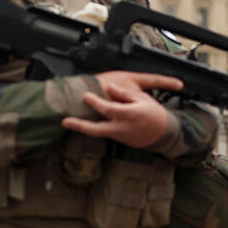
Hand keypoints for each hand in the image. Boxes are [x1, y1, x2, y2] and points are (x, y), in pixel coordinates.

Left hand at [61, 71, 182, 148]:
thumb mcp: (142, 99)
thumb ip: (124, 94)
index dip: (95, 102)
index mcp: (130, 114)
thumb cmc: (153, 113)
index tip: (85, 96)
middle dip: (80, 125)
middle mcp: (122, 127)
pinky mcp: (119, 140)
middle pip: (97, 129)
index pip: (108, 109)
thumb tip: (109, 87)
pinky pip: (104, 133)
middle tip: (65, 121)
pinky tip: (82, 122)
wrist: (163, 134)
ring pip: (97, 133)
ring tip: (67, 122)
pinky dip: (93, 127)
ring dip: (82, 128)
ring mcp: (120, 136)